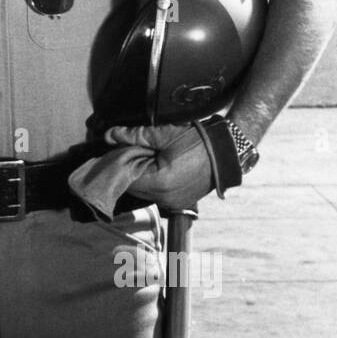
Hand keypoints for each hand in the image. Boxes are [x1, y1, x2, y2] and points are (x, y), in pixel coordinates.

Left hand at [100, 122, 215, 209]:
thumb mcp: (164, 133)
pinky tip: (159, 168)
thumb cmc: (197, 140)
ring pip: (144, 193)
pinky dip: (153, 184)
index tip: (117, 151)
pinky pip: (157, 196)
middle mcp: (165, 198)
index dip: (119, 164)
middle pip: (133, 188)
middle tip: (132, 152)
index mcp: (160, 182)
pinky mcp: (180, 204)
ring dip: (141, 178)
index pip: (125, 178)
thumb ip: (134, 135)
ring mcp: (173, 203)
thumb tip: (108, 135)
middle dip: (129, 171)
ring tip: (148, 159)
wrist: (227, 151)